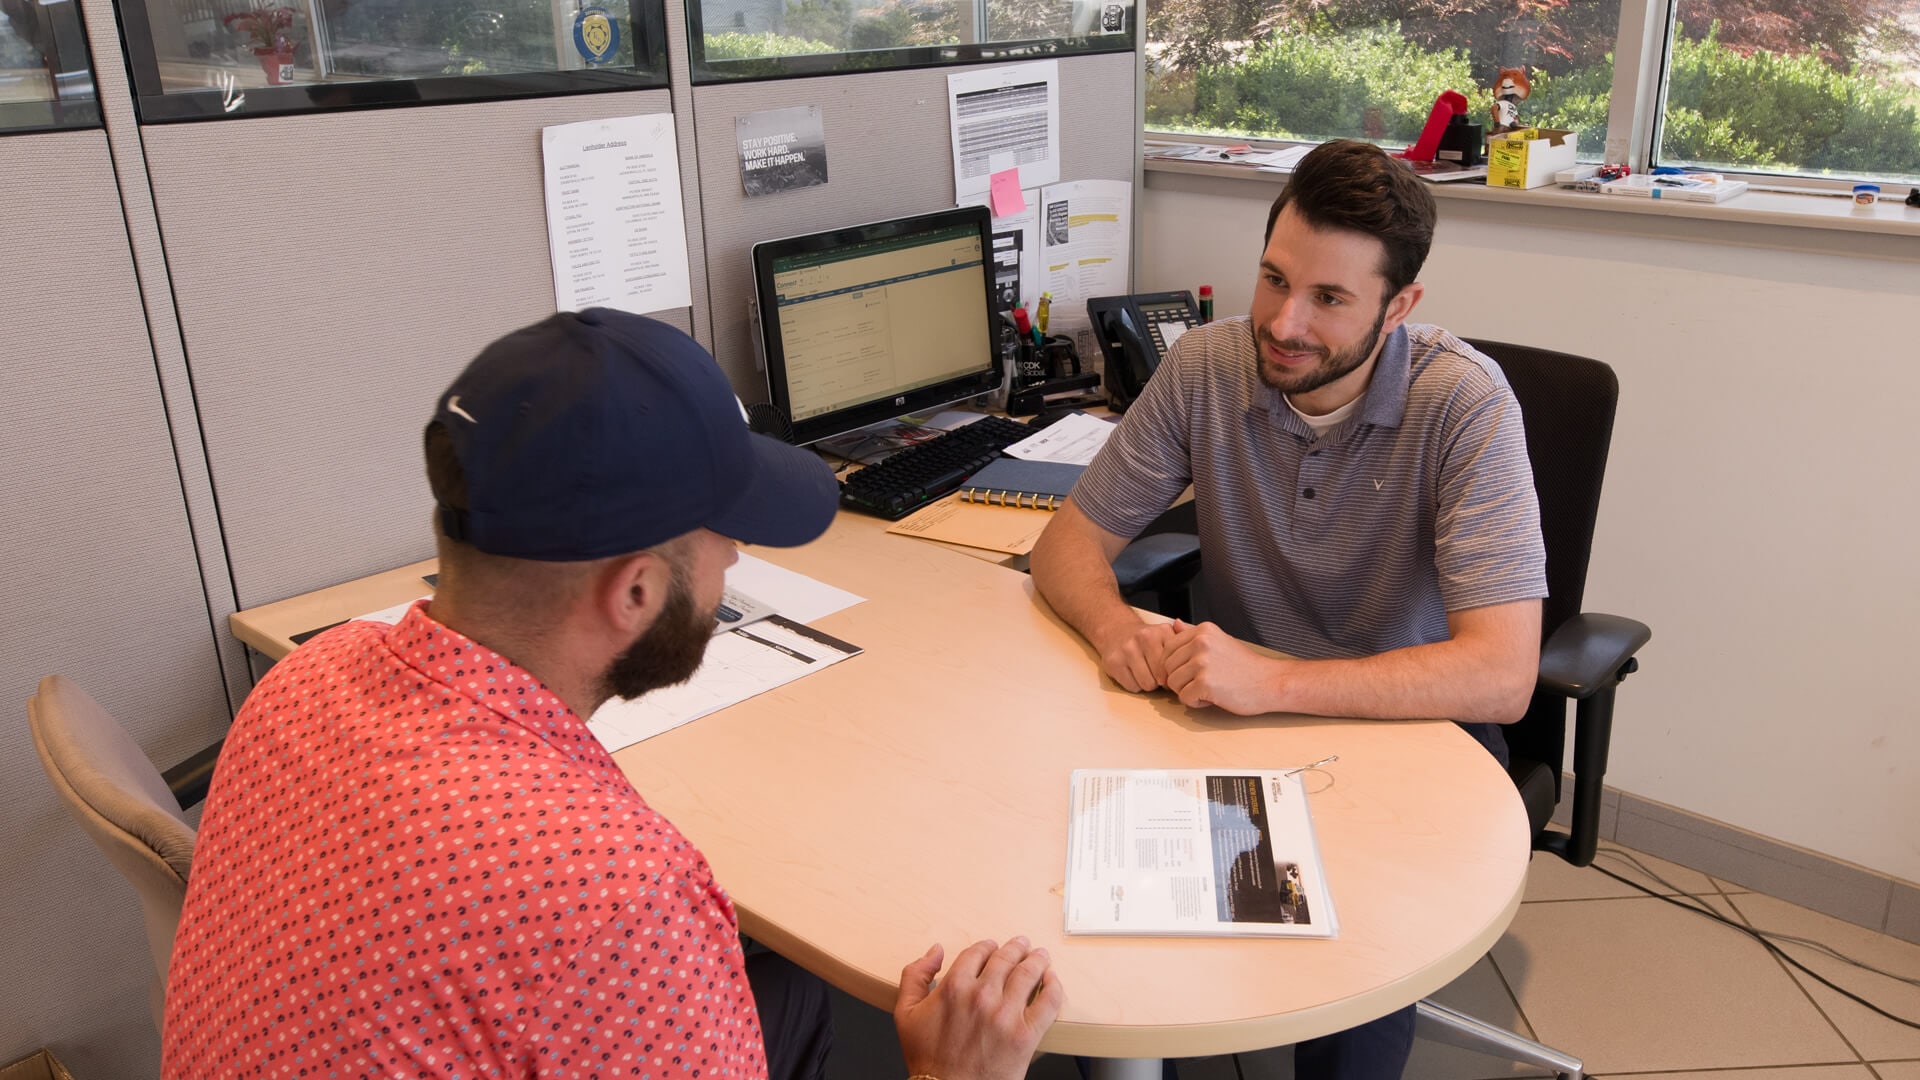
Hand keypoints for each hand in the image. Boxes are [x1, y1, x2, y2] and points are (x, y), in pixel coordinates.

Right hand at [893, 938, 1064, 1079]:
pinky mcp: (1025, 1034)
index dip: (987, 946)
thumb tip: (934, 951)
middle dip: (1016, 948)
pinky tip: (1052, 980)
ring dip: (1037, 960)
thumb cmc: (928, 1059)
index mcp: (954, 986)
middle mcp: (982, 995)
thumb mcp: (905, 1014)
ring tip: (1040, 957)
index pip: (978, 952)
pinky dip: (1053, 986)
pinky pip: (1048, 1002)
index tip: (992, 946)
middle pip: (1006, 958)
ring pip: (1029, 974)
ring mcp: (1006, 1014)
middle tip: (1023, 945)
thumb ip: (915, 976)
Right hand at [1096, 619, 1185, 692]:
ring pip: (1147, 685)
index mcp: (1162, 632)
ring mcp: (1127, 649)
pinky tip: (1132, 674)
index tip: (1172, 673)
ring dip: (1148, 684)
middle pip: (1163, 678)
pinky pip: (1132, 686)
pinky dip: (1133, 685)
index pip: (1177, 666)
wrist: (1115, 629)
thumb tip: (1200, 663)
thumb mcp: (1167, 636)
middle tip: (1157, 675)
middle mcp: (1144, 638)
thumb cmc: (1145, 639)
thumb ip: (1185, 645)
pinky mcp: (1114, 662)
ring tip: (1145, 673)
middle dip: (1161, 681)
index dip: (1175, 674)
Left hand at [1164, 621, 1281, 714]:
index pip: (1168, 648)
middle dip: (1180, 680)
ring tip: (1209, 690)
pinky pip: (1184, 698)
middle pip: (1167, 667)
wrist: (1270, 682)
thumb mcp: (1219, 641)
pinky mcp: (1205, 683)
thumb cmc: (1245, 666)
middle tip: (1202, 683)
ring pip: (1172, 683)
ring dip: (1187, 692)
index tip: (1190, 673)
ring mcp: (1202, 662)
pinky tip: (1213, 698)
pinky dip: (1196, 703)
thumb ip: (1193, 634)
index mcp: (1203, 631)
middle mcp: (1200, 642)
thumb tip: (1173, 623)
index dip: (1174, 665)